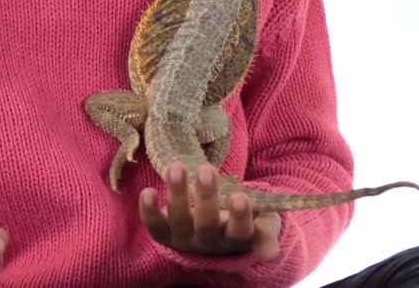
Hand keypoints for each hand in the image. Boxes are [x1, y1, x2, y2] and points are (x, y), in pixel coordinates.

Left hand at [140, 162, 280, 259]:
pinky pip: (155, 225)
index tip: (241, 197)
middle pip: (207, 223)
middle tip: (207, 170)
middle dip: (207, 197)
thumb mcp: (261, 224)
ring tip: (176, 166)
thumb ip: (266, 232)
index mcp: (235, 238)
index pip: (238, 231)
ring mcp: (185, 238)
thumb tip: (272, 252)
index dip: (239, 216)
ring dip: (177, 194)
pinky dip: (148, 210)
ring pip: (180, 220)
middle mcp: (208, 241)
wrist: (214, 233)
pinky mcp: (165, 233)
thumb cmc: (242, 219)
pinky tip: (147, 191)